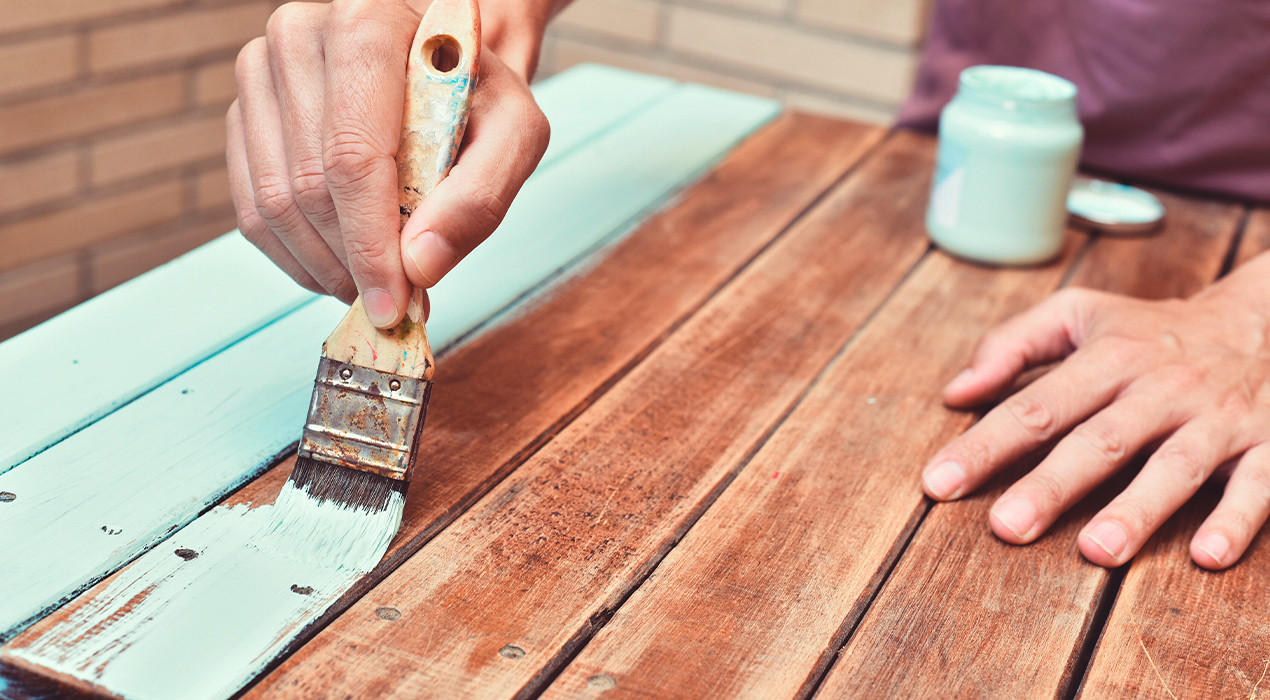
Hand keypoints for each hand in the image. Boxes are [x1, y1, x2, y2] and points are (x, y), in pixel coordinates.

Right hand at [227, 0, 550, 326]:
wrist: (439, 66)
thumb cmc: (479, 94)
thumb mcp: (515, 133)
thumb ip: (481, 197)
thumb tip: (419, 266)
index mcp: (367, 23)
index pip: (353, 157)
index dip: (370, 245)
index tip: (394, 304)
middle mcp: (299, 34)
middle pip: (310, 186)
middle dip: (353, 264)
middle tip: (396, 302)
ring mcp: (261, 71)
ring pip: (273, 204)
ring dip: (324, 267)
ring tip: (373, 287)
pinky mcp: (245, 112)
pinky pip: (251, 208)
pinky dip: (297, 256)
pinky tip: (341, 267)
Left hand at [922, 258, 1269, 569]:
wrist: (1269, 318)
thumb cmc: (1152, 329)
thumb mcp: (1081, 314)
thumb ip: (1012, 346)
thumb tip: (954, 392)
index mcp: (1108, 359)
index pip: (1036, 407)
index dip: (985, 445)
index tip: (939, 482)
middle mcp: (1160, 389)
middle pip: (1100, 441)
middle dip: (1052, 485)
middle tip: (1006, 527)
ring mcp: (1217, 418)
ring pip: (1174, 466)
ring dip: (1137, 509)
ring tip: (1096, 551)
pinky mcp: (1269, 445)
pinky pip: (1258, 485)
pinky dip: (1235, 519)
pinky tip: (1208, 555)